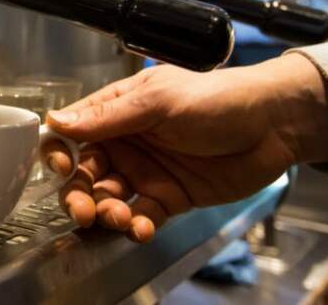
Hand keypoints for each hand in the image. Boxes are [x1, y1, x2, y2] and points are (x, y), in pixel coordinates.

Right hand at [43, 53, 327, 241]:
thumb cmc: (215, 99)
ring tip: (119, 219)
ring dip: (106, 213)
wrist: (271, 125)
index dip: (57, 151)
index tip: (60, 167)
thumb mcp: (158, 101)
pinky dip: (137, 227)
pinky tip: (142, 229)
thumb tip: (56, 121)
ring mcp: (145, 173)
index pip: (71, 132)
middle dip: (77, 195)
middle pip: (83, 174)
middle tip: (83, 211)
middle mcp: (124, 143)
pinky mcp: (168, 199)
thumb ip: (108, 116)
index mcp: (115, 112)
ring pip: (108, 200)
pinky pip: (141, 217)